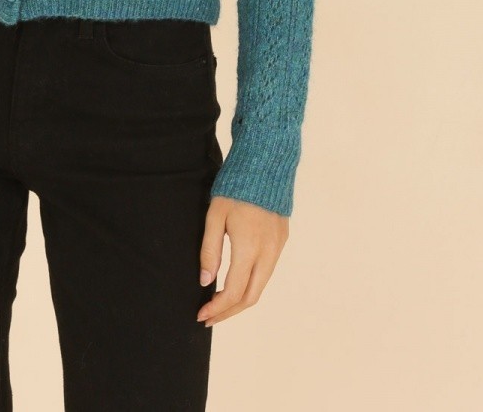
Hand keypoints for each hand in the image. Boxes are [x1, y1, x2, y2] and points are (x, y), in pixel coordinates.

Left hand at [196, 195, 288, 326]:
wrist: (266, 164)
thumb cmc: (234, 187)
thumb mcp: (214, 215)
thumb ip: (210, 250)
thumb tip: (205, 281)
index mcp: (249, 248)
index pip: (233, 292)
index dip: (217, 308)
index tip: (201, 314)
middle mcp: (268, 253)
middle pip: (250, 297)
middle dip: (229, 312)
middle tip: (209, 318)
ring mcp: (278, 247)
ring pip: (260, 286)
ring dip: (240, 300)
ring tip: (220, 304)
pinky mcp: (282, 240)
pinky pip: (267, 271)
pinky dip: (251, 284)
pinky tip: (236, 281)